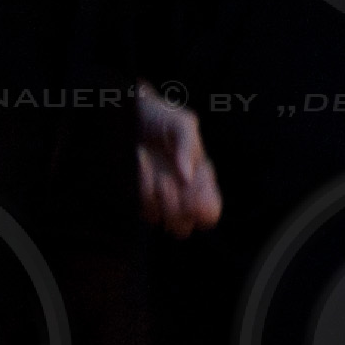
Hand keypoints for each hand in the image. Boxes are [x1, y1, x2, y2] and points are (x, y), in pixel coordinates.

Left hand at [136, 90, 220, 235]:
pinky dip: (142, 192)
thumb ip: (187, 147)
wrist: (134, 116)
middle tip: (166, 180)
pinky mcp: (144, 199)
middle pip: (184, 228)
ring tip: (154, 171)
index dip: (201, 209)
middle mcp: (185, 195)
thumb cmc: (164, 118)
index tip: (189, 188)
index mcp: (202, 180)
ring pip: (162, 222)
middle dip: (174, 208)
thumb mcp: (182, 124)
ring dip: (156, 199)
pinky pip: (145, 211)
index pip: (210, 213)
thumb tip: (187, 178)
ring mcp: (163, 199)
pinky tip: (143, 167)